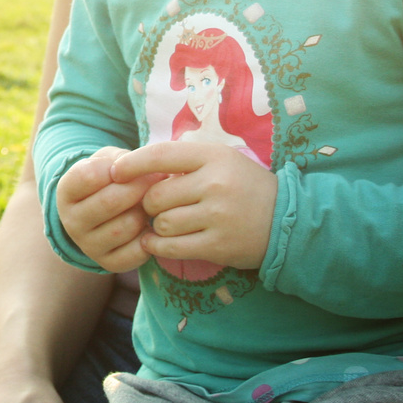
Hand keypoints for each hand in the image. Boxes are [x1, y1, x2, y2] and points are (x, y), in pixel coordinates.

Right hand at [53, 146, 158, 272]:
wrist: (105, 211)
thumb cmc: (110, 179)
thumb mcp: (109, 161)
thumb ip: (123, 160)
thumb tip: (148, 172)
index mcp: (66, 192)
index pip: (87, 176)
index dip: (116, 167)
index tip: (130, 165)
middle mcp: (71, 222)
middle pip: (110, 202)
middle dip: (138, 187)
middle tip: (155, 180)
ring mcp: (88, 245)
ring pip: (126, 227)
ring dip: (144, 212)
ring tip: (150, 203)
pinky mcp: (108, 263)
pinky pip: (136, 252)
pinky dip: (150, 237)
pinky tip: (149, 225)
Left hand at [110, 142, 277, 270]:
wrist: (287, 220)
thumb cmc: (243, 187)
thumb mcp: (220, 161)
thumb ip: (182, 162)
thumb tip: (134, 167)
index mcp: (212, 156)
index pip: (160, 156)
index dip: (131, 164)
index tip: (115, 171)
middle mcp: (215, 183)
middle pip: (155, 196)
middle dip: (148, 204)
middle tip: (155, 208)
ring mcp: (218, 215)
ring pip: (161, 223)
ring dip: (156, 226)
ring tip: (166, 224)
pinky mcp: (219, 245)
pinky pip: (171, 247)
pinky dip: (157, 246)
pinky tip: (157, 242)